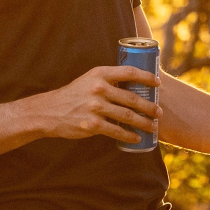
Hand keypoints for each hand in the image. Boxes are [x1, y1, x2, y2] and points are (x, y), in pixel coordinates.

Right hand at [31, 65, 160, 144]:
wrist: (50, 111)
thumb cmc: (73, 95)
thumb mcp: (88, 80)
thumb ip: (107, 81)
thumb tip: (133, 86)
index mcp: (99, 74)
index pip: (129, 72)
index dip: (147, 77)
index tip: (158, 83)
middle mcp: (98, 88)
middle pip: (132, 98)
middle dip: (150, 106)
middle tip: (160, 112)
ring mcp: (95, 107)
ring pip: (127, 116)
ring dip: (144, 122)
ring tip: (154, 126)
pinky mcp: (92, 124)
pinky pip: (116, 131)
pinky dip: (129, 135)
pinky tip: (137, 138)